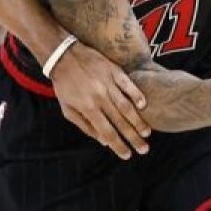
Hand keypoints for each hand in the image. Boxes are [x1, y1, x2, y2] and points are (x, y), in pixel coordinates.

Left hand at [49, 43, 149, 158]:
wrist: (63, 55)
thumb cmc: (65, 85)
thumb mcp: (67, 109)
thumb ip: (85, 126)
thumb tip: (103, 141)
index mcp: (88, 107)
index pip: (106, 132)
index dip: (118, 145)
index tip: (127, 155)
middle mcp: (99, 97)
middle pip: (120, 122)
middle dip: (133, 138)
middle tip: (144, 150)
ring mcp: (108, 83)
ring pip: (127, 106)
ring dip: (138, 121)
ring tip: (147, 133)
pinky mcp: (114, 70)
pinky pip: (128, 84)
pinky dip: (136, 95)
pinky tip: (143, 105)